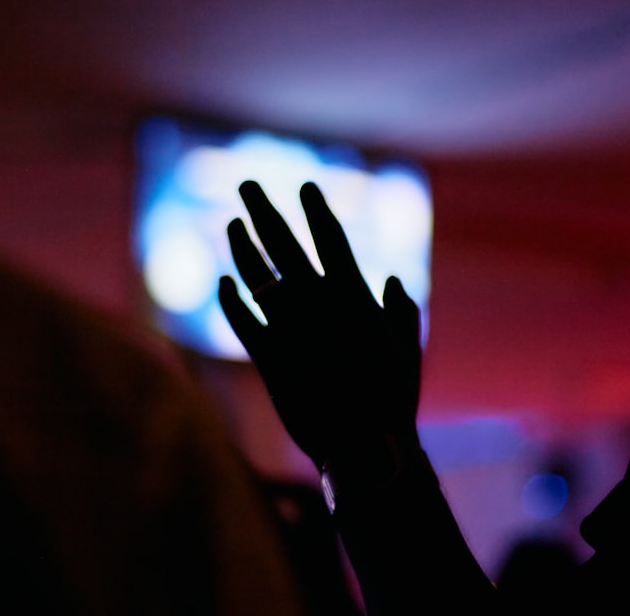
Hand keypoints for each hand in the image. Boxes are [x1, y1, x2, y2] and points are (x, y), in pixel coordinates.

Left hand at [218, 180, 422, 470]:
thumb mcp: (407, 349)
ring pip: (256, 274)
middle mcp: (316, 303)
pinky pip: (242, 319)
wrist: (362, 446)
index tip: (305, 186)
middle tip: (247, 183)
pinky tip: (222, 282)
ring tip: (231, 223)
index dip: (316, 209)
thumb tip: (392, 280)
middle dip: (263, 209)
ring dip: (241, 246)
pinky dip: (230, 298)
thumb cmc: (391, 399)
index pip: (330, 238)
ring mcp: (288, 328)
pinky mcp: (266, 357)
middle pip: (283, 243)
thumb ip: (399, 311)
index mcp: (353, 295)